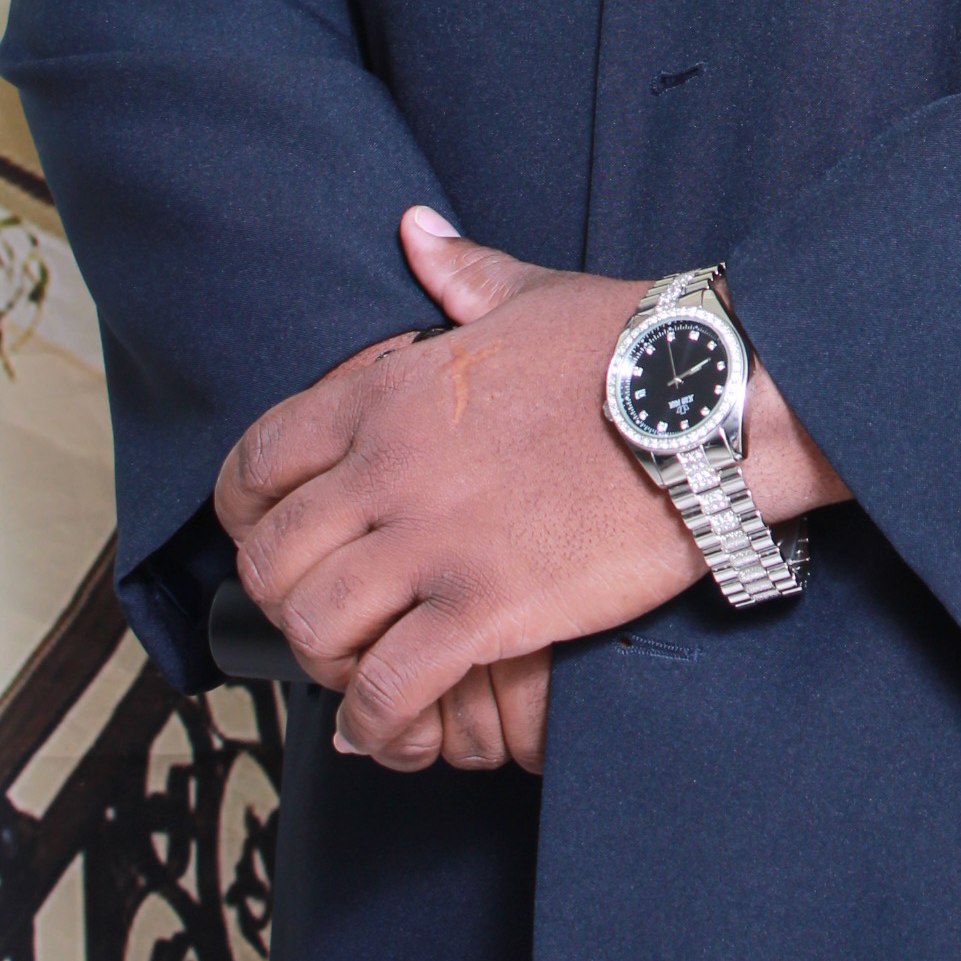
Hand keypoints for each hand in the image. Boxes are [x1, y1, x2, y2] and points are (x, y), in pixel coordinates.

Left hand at [214, 210, 847, 773]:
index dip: (246, 513)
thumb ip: (460, 271)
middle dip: (281, 599)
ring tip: (358, 676)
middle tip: (322, 617)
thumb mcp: (531, 294)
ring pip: (314, 627)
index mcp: (390, 391)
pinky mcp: (489, 607)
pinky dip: (380, 725)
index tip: (269, 537)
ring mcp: (436, 540)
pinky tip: (397, 730)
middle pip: (270, 558)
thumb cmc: (631, 345)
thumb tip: (415, 229)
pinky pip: (390, 690)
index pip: (257, 461)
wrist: (715, 400)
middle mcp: (392, 467)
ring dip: (326, 665)